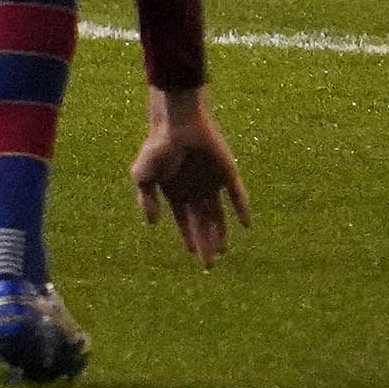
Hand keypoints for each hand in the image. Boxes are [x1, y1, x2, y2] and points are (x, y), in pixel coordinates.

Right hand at [130, 87, 248, 267]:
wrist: (179, 124)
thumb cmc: (157, 147)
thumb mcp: (142, 175)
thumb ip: (146, 199)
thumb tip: (152, 223)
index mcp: (175, 191)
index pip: (183, 220)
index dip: (187, 236)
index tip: (191, 253)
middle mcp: (195, 190)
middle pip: (202, 222)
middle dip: (205, 243)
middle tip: (210, 263)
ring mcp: (212, 183)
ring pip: (219, 214)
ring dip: (221, 232)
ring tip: (223, 251)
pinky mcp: (228, 174)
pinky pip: (237, 195)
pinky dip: (241, 209)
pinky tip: (245, 224)